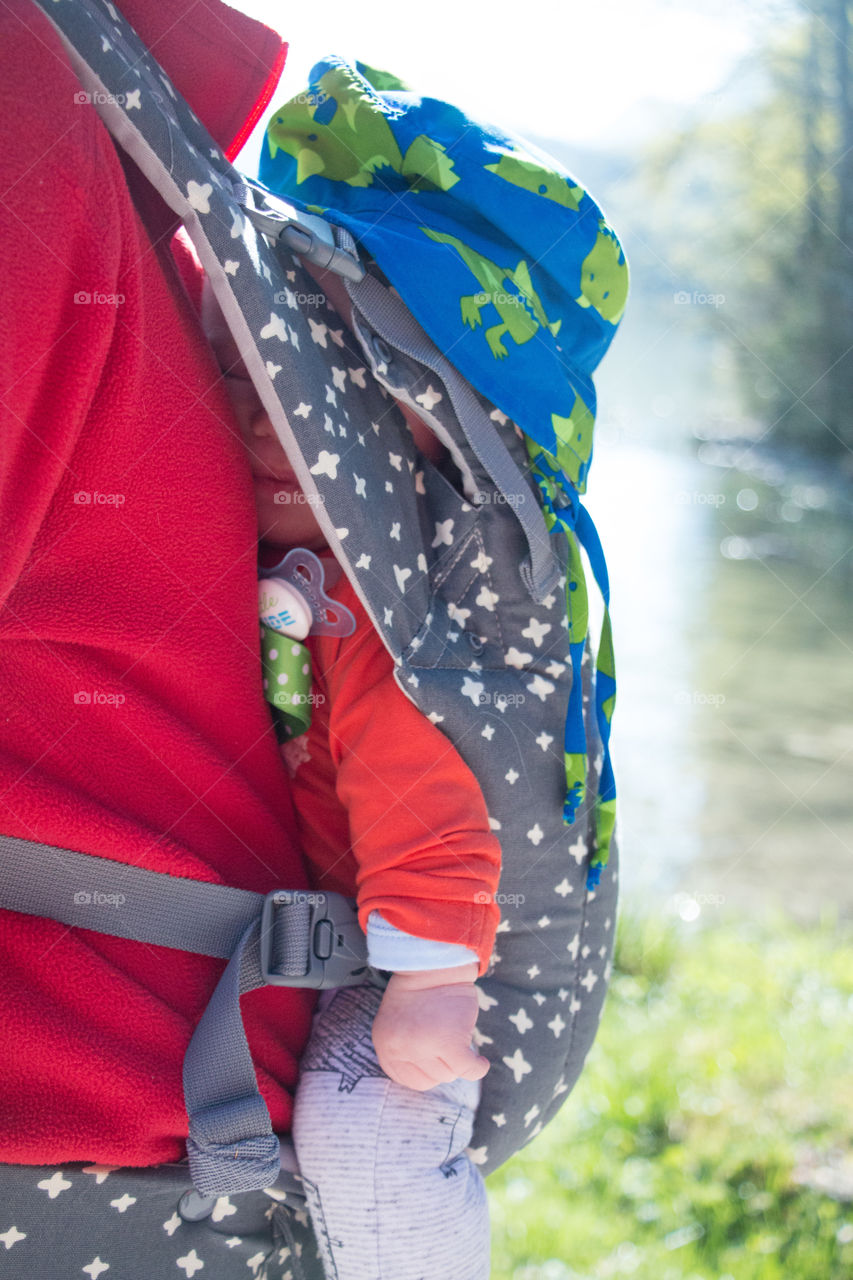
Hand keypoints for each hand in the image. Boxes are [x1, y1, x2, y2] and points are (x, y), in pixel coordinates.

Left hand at [371, 963, 490, 1090]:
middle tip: (444, 1031)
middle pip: (433, 1077)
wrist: (433, 961)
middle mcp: (399, 1049)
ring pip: (450, 1073)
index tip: (434, 1054)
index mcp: (385, 1046)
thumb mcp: (401, 1022)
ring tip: (453, 1027)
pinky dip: (476, 1067)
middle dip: (443, 1058)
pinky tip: (480, 1061)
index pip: (409, 1079)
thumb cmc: (420, 990)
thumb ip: (407, 1050)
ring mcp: (422, 1047)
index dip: (427, 1067)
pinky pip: (468, 1069)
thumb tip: (434, 1076)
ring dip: (457, 1054)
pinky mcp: (448, 1043)